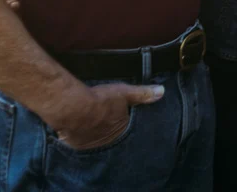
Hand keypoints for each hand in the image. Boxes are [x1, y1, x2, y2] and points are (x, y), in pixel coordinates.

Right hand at [50, 82, 164, 149]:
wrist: (75, 108)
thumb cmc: (101, 100)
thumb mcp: (125, 93)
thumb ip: (143, 93)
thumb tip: (162, 91)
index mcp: (121, 130)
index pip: (126, 128)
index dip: (123, 122)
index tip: (119, 118)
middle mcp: (108, 141)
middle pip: (111, 135)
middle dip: (109, 129)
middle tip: (105, 121)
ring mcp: (92, 144)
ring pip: (95, 139)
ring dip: (94, 133)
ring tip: (93, 124)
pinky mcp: (77, 144)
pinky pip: (81, 141)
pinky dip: (81, 136)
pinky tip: (79, 129)